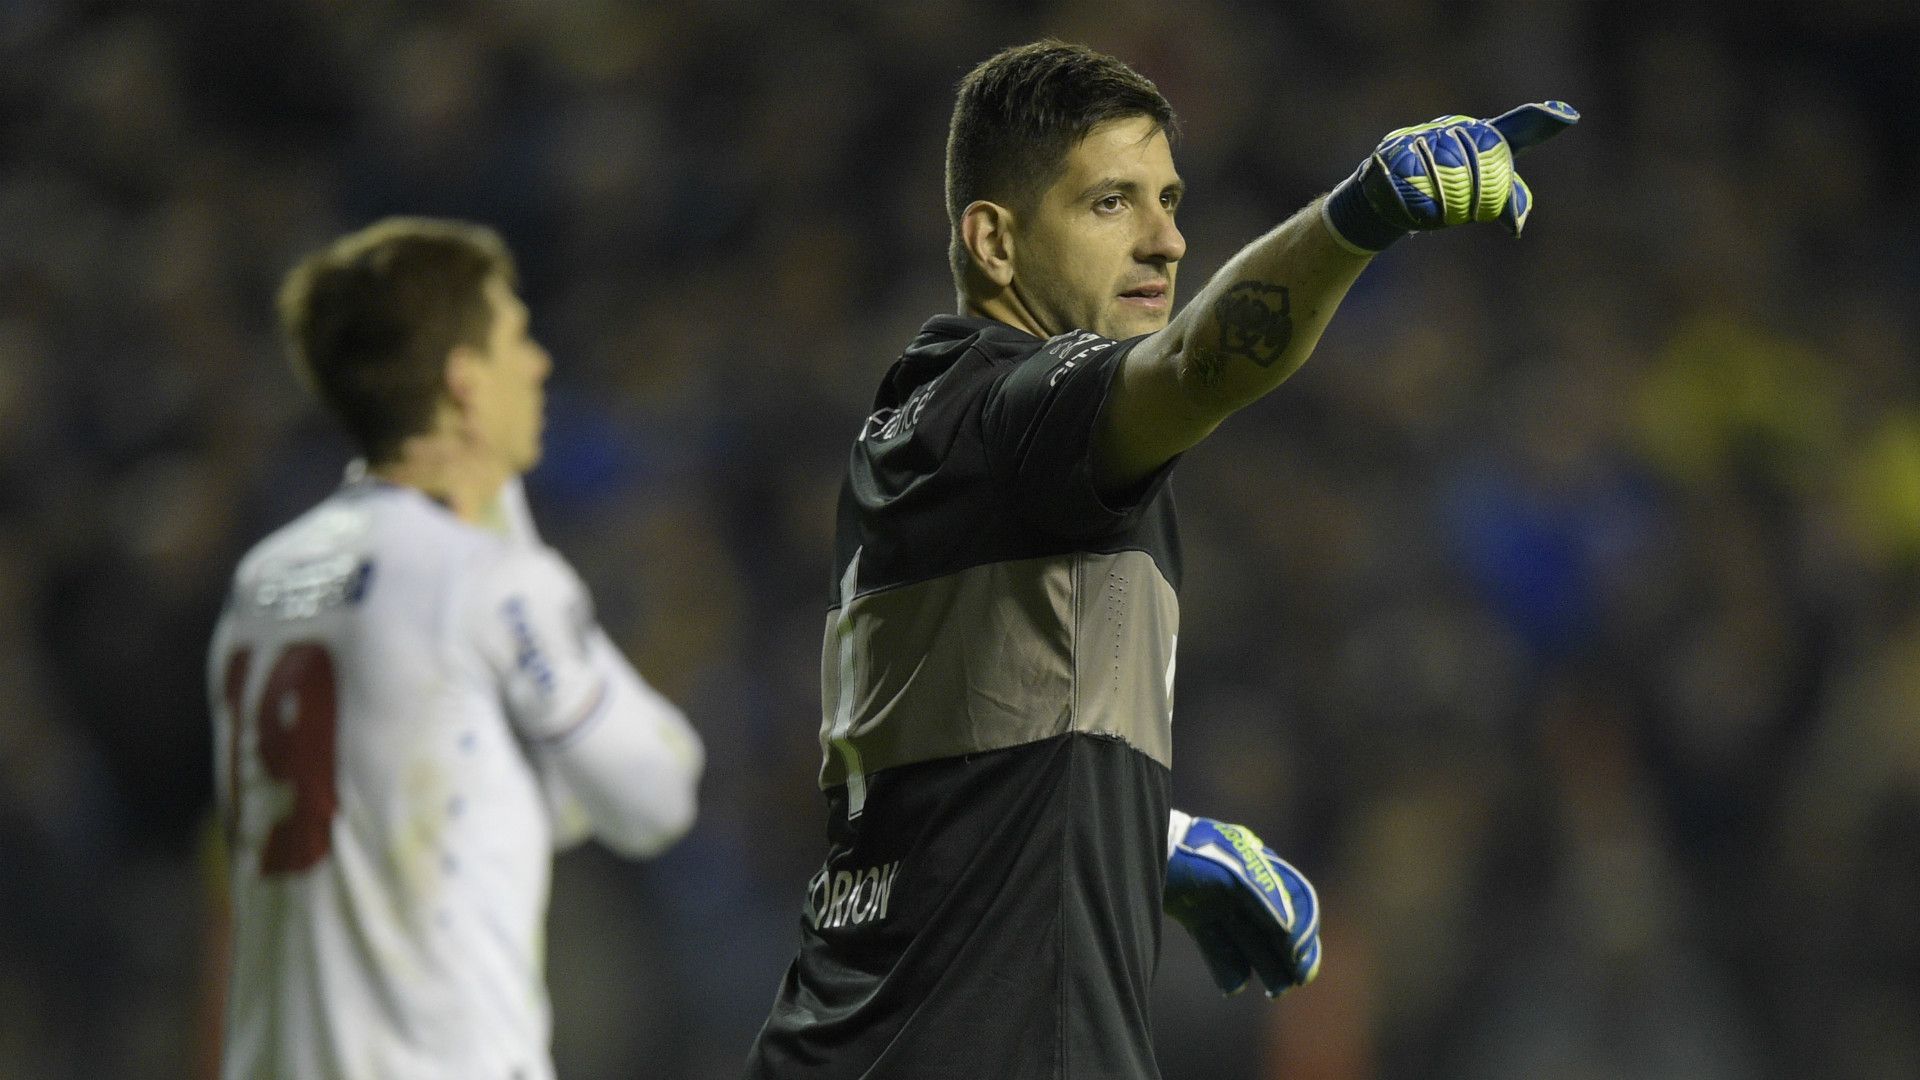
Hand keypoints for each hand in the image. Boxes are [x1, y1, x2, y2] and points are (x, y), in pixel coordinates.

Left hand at [1165, 814, 1321, 996]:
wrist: (1139, 850)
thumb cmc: (1190, 856)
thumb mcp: (1231, 873)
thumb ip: (1264, 897)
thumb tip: (1289, 930)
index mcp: (1258, 865)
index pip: (1295, 897)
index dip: (1304, 927)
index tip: (1297, 955)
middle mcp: (1242, 883)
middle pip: (1276, 923)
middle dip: (1290, 953)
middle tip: (1298, 981)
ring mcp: (1216, 900)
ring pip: (1250, 938)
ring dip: (1266, 964)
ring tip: (1274, 992)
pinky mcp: (1194, 915)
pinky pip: (1217, 945)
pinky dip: (1227, 967)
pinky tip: (1233, 988)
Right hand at [1322, 100, 1578, 251]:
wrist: (1387, 189)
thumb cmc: (1443, 188)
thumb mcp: (1476, 196)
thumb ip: (1503, 201)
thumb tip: (1516, 225)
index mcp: (1482, 135)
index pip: (1518, 128)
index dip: (1541, 122)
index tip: (1569, 116)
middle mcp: (1457, 127)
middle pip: (1483, 165)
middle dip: (1477, 197)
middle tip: (1462, 214)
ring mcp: (1425, 136)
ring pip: (1449, 175)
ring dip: (1446, 205)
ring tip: (1436, 213)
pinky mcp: (1395, 150)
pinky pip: (1416, 183)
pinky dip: (1419, 205)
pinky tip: (1417, 212)